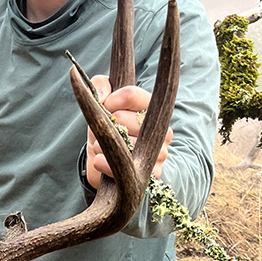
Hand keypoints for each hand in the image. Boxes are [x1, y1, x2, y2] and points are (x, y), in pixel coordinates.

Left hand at [85, 75, 173, 189]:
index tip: (105, 106)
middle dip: (107, 125)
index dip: (111, 99)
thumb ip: (100, 86)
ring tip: (99, 146)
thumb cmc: (106, 129)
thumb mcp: (100, 103)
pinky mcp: (153, 175)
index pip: (133, 95)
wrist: (104, 163)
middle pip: (128, 119)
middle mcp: (162, 130)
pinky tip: (99, 161)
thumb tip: (101, 94)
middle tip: (104, 131)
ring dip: (105, 145)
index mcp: (152, 108)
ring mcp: (161, 153)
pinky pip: (129, 168)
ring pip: (129, 144)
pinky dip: (107, 164)